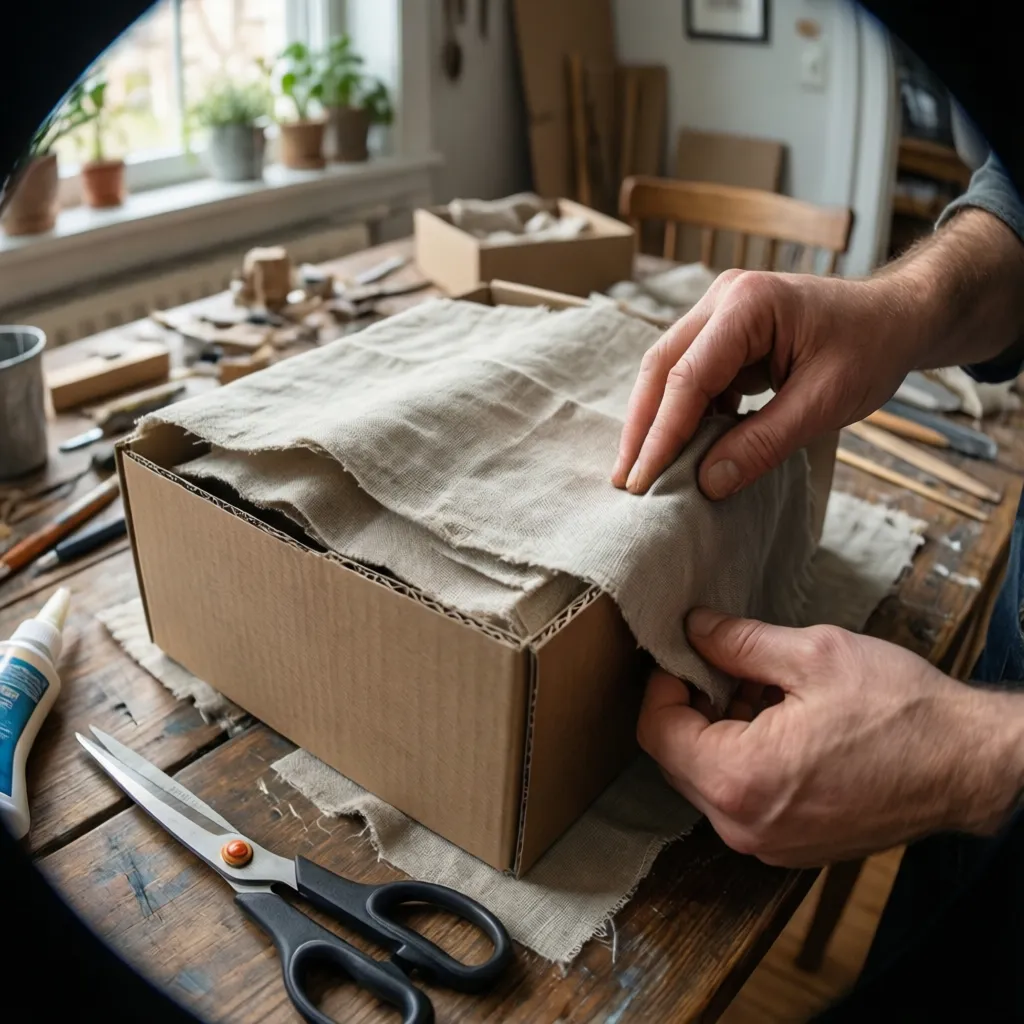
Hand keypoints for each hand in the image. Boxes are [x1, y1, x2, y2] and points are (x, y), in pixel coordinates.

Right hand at [613, 208, 1023, 498]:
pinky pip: (689, 376)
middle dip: (641, 428)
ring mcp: (719, 313)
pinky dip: (681, 415)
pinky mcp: (723, 333)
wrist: (897, 316)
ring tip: (640, 472)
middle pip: (660, 368)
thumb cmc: (871, 348)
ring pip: (667, 372)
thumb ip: (764, 443)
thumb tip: (706, 483)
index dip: (662, 434)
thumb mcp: (824, 402)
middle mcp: (722, 300)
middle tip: (625, 481)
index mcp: (748, 306)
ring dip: (654, 422)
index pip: (687, 378)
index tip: (644, 481)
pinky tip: (676, 451)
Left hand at [638, 609, 1023, 866]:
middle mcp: (743, 826)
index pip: (656, 731)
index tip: (686, 655)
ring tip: (764, 689)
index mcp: (739, 779)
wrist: (970, 766)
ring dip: (721, 730)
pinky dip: (746, 758)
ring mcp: (768, 844)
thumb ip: (737, 642)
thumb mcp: (812, 656)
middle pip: (676, 758)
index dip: (663, 684)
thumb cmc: (901, 711)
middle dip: (693, 706)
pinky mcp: (791, 847)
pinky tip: (783, 721)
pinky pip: (742, 798)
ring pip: (708, 778)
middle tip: (726, 667)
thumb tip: (694, 628)